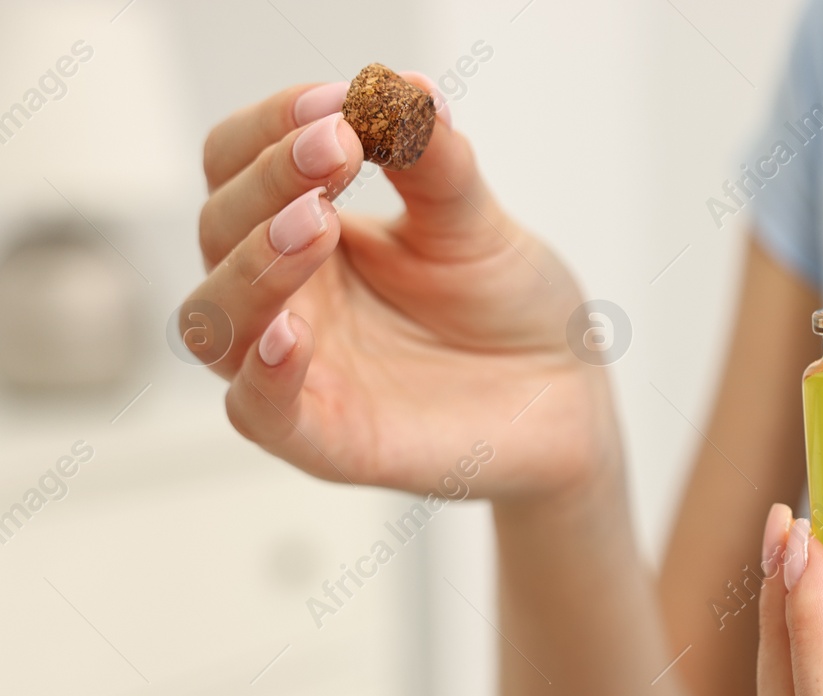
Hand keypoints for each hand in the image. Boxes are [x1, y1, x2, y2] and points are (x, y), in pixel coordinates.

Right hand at [186, 77, 612, 501]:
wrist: (566, 394)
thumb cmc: (506, 304)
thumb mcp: (472, 221)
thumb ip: (433, 161)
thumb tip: (402, 88)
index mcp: (304, 231)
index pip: (238, 164)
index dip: (272, 128)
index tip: (339, 105)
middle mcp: (285, 297)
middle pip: (218, 229)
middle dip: (269, 183)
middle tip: (338, 150)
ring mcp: (297, 371)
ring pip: (215, 320)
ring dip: (254, 266)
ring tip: (316, 224)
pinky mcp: (325, 440)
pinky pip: (259, 413)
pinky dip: (265, 375)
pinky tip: (293, 335)